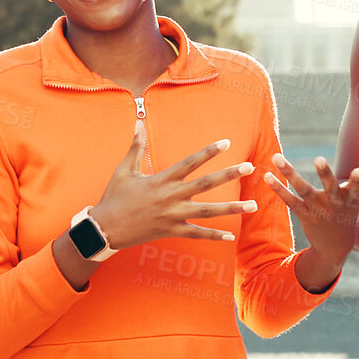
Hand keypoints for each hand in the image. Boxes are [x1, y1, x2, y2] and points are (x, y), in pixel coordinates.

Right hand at [91, 123, 256, 249]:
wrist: (104, 228)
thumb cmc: (114, 197)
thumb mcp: (124, 170)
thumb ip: (136, 146)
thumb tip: (137, 122)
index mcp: (162, 179)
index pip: (190, 162)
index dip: (209, 152)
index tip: (226, 143)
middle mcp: (171, 197)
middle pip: (206, 184)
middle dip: (229, 175)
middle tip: (249, 167)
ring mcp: (172, 216)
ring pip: (208, 212)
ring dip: (232, 208)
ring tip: (254, 205)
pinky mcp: (171, 231)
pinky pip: (197, 234)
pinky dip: (214, 236)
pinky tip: (231, 237)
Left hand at [266, 153, 358, 262]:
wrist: (336, 246)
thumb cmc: (349, 211)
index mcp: (352, 198)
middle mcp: (335, 203)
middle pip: (331, 187)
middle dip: (326, 174)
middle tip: (320, 158)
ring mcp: (318, 210)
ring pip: (304, 190)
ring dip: (290, 173)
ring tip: (277, 157)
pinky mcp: (304, 215)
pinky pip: (290, 200)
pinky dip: (278, 189)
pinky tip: (268, 175)